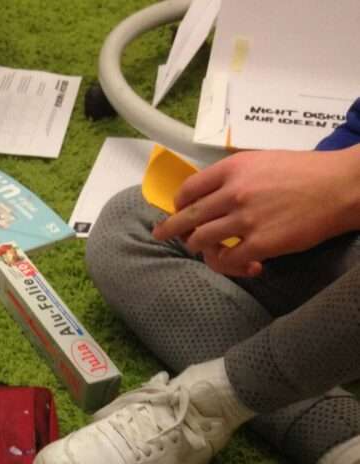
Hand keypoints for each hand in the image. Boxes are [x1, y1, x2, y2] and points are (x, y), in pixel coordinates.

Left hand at [152, 147, 359, 276]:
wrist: (340, 187)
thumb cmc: (308, 172)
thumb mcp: (265, 161)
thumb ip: (237, 176)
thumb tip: (217, 194)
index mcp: (233, 169)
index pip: (189, 189)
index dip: (179, 203)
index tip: (177, 210)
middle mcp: (233, 193)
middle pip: (187, 217)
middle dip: (170, 229)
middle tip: (160, 235)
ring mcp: (244, 220)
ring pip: (202, 241)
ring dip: (202, 249)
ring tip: (211, 253)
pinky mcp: (258, 244)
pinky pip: (227, 261)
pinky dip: (231, 266)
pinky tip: (247, 266)